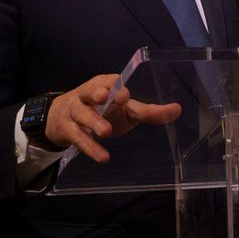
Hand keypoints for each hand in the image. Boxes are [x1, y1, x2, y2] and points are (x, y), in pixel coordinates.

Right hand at [44, 73, 181, 162]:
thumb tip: (176, 109)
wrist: (62, 120)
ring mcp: (74, 111)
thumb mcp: (126, 110)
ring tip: (105, 132)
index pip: (108, 81)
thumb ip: (148, 111)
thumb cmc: (102, 111)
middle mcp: (86, 95)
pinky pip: (76, 136)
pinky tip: (102, 156)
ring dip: (92, 122)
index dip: (115, 86)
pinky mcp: (66, 128)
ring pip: (80, 114)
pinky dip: (89, 146)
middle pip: (88, 91)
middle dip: (96, 94)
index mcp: (103, 86)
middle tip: (105, 99)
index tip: (124, 96)